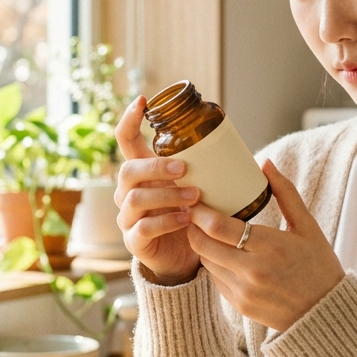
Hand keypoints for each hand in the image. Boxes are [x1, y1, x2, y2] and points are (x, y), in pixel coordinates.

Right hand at [114, 96, 201, 284]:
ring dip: (167, 195)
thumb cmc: (190, 212)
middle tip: (184, 169)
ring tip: (195, 197)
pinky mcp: (135, 240)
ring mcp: (128, 217)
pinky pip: (144, 228)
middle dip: (155, 167)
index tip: (143, 101)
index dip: (129, 119)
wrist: (185, 255)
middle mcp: (128, 191)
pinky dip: (167, 222)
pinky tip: (186, 220)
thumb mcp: (194, 184)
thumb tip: (231, 139)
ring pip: (135, 199)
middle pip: (128, 170)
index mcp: (142, 172)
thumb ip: (201, 165)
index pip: (125, 140)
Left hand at [187, 159, 344, 330]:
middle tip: (193, 212)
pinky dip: (215, 264)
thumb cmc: (319, 266)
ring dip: (202, 244)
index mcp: (269, 246)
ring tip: (205, 230)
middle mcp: (252, 271)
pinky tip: (222, 253)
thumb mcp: (308, 226)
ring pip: (206, 261)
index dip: (199, 212)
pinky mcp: (239, 305)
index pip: (218, 227)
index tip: (194, 200)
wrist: (325, 313)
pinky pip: (215, 279)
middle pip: (203, 244)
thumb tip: (266, 164)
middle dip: (193, 226)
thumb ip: (286, 194)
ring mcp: (243, 291)